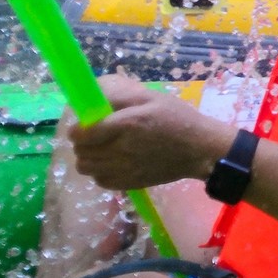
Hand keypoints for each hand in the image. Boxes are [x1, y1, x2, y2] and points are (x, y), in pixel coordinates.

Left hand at [67, 75, 233, 189]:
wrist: (200, 150)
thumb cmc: (177, 118)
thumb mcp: (151, 96)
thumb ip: (120, 93)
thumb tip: (92, 95)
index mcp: (127, 124)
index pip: (84, 133)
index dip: (76, 130)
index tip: (82, 125)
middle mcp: (122, 149)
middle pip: (81, 152)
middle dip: (82, 143)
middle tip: (93, 135)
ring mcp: (125, 170)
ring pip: (86, 168)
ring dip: (88, 158)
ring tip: (101, 149)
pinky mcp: (129, 184)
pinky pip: (100, 181)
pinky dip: (100, 171)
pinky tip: (112, 162)